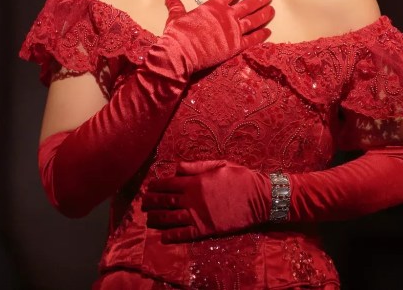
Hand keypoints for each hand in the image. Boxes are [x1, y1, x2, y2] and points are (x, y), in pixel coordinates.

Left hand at [142, 160, 271, 242]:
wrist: (259, 198)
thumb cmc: (240, 178)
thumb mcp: (219, 164)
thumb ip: (196, 166)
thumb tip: (176, 167)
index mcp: (196, 181)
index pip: (168, 184)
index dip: (155, 186)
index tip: (148, 188)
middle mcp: (193, 198)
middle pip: (166, 201)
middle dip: (151, 202)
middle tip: (142, 204)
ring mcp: (199, 215)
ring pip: (171, 218)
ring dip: (157, 219)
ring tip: (148, 219)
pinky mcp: (207, 229)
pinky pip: (185, 234)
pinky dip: (172, 236)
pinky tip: (164, 237)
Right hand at [155, 0, 273, 79]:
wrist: (180, 53)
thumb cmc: (177, 34)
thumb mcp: (175, 17)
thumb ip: (176, 7)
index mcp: (213, 6)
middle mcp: (226, 16)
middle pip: (247, 5)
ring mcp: (233, 31)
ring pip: (253, 21)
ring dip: (264, 15)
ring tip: (272, 10)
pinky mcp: (235, 46)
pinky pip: (252, 39)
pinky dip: (261, 35)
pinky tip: (268, 32)